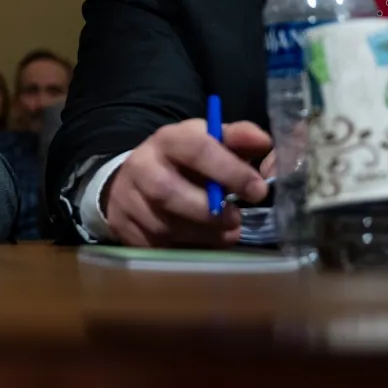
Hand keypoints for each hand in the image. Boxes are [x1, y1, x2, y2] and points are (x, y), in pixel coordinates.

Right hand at [102, 118, 271, 247]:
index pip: (196, 149)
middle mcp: (141, 166)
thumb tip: (263, 142)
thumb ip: (239, 139)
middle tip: (236, 220)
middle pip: (167, 191)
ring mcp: (128, 199)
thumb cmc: (186, 163)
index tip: (258, 191)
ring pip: (162, 225)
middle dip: (209, 212)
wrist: (136, 180)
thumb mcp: (210, 142)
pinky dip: (184, 249)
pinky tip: (201, 243)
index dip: (230, 171)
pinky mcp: (125, 228)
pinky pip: (155, 246)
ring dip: (201, 234)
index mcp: (168, 140)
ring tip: (224, 234)